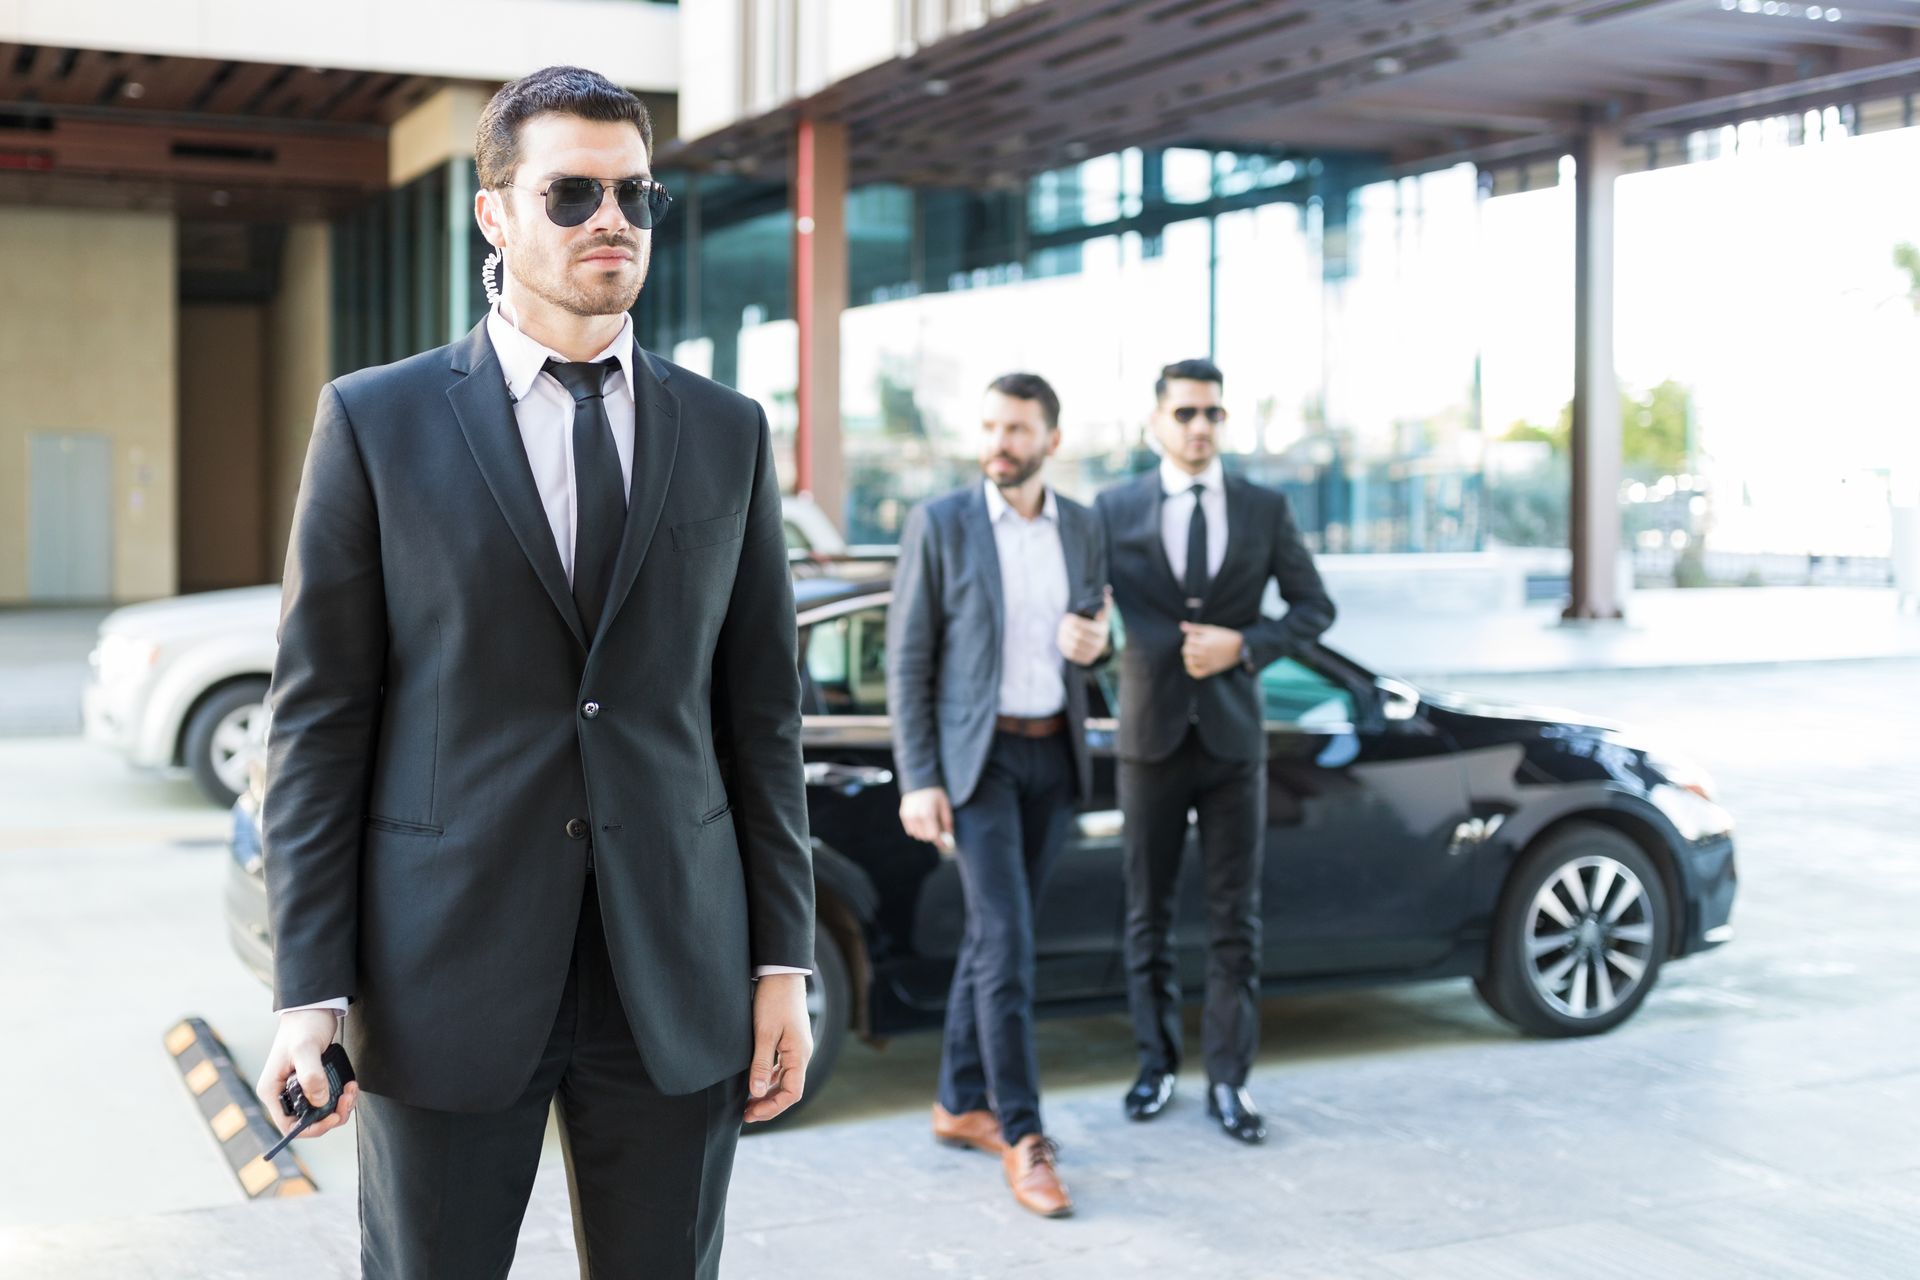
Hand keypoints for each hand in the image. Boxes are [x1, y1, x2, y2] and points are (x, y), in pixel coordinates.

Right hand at [254, 1009, 357, 1141]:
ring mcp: (298, 1089)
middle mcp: (282, 1093)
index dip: (311, 1128)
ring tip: (350, 1089)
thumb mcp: (306, 1049)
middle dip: (331, 1115)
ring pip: (320, 1112)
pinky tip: (349, 1084)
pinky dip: (341, 1097)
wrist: (313, 1008)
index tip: (332, 1116)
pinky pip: (327, 1100)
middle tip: (347, 1098)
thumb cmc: (304, 1025)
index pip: (288, 1126)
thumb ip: (312, 1076)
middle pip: (307, 1122)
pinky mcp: (312, 1082)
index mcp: (272, 1090)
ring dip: (339, 1106)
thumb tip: (319, 1101)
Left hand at [744, 974, 812, 1122]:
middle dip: (769, 1105)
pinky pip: (781, 1069)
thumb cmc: (774, 1000)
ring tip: (747, 1103)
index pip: (792, 1093)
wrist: (781, 974)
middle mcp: (801, 1055)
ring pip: (784, 1080)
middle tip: (746, 1114)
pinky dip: (768, 1080)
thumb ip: (761, 1064)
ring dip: (767, 1094)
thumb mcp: (764, 1033)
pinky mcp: (789, 1043)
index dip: (773, 1107)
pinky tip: (754, 1083)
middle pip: (789, 1090)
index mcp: (799, 1055)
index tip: (752, 1113)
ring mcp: (796, 1049)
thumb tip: (755, 1093)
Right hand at [899, 786, 955, 854]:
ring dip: (924, 833)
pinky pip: (910, 830)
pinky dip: (917, 829)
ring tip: (930, 823)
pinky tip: (922, 821)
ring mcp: (908, 816)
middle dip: (933, 836)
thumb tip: (949, 836)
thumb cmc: (935, 793)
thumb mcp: (945, 806)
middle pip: (925, 837)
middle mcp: (916, 816)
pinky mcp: (903, 815)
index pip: (933, 836)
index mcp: (927, 814)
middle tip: (939, 832)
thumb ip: (947, 822)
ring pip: (917, 835)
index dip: (940, 842)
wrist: (920, 780)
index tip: (946, 845)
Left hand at [1056, 587, 1111, 666]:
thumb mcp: (1103, 617)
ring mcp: (1092, 653)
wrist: (1100, 646)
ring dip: (1064, 637)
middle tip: (1062, 623)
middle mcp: (1099, 644)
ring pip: (1074, 646)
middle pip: (1079, 636)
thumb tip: (1108, 591)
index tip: (1067, 616)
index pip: (1086, 627)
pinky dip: (1065, 646)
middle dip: (1068, 629)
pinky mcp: (1086, 660)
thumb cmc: (1098, 627)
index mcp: (1102, 631)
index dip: (1075, 622)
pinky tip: (1062, 639)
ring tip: (1061, 630)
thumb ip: (1105, 605)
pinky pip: (1072, 654)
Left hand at [1179, 623, 1243, 679]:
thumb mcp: (1211, 629)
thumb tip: (1181, 625)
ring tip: (1194, 652)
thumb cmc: (1225, 636)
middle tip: (1194, 644)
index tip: (1196, 635)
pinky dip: (1191, 669)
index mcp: (1205, 642)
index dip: (1190, 636)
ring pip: (1189, 661)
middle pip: (1186, 650)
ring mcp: (1207, 662)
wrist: (1239, 648)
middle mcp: (1205, 653)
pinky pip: (1195, 673)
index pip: (1188, 639)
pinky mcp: (1210, 670)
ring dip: (1189, 656)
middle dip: (1188, 646)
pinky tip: (1192, 663)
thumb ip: (1195, 628)